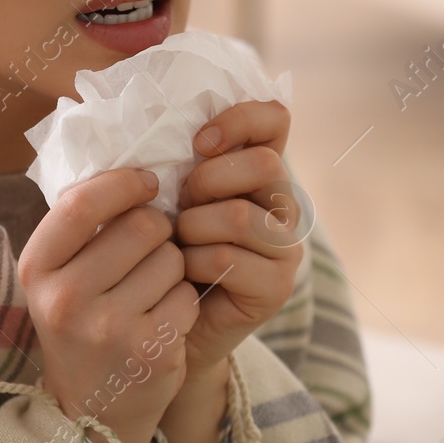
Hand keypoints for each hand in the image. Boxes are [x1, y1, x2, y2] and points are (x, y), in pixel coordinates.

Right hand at [18, 168, 199, 442]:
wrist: (91, 411)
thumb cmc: (79, 325)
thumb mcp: (58, 276)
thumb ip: (80, 225)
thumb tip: (129, 162)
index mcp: (37, 270)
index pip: (82, 204)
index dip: (123, 184)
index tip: (147, 182)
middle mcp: (65, 299)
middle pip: (141, 226)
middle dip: (159, 229)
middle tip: (151, 249)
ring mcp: (108, 328)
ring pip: (171, 259)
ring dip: (173, 266)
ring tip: (153, 289)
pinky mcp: (149, 351)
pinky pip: (188, 295)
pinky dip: (185, 300)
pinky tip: (165, 318)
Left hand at [173, 100, 303, 378]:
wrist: (167, 323)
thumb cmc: (162, 249)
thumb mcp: (167, 195)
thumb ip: (177, 161)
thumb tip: (156, 120)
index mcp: (260, 171)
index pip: (275, 119)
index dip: (241, 119)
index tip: (199, 141)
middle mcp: (284, 203)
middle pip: (264, 164)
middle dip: (207, 180)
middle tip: (180, 204)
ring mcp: (287, 246)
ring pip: (241, 215)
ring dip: (193, 227)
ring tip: (178, 244)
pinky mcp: (278, 285)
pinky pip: (228, 258)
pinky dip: (193, 263)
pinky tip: (183, 274)